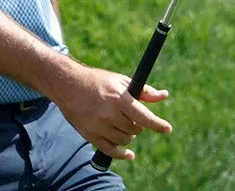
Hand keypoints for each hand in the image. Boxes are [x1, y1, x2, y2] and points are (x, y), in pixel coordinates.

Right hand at [53, 63, 171, 161]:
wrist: (67, 84)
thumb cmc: (97, 81)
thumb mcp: (120, 81)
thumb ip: (144, 91)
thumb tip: (164, 95)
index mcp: (119, 99)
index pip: (144, 117)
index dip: (158, 124)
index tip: (167, 129)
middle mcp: (109, 114)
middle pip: (135, 130)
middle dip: (137, 125)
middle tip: (129, 117)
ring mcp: (99, 126)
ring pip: (125, 140)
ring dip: (127, 135)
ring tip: (120, 125)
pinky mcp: (90, 135)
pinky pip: (111, 151)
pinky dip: (122, 154)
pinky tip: (129, 154)